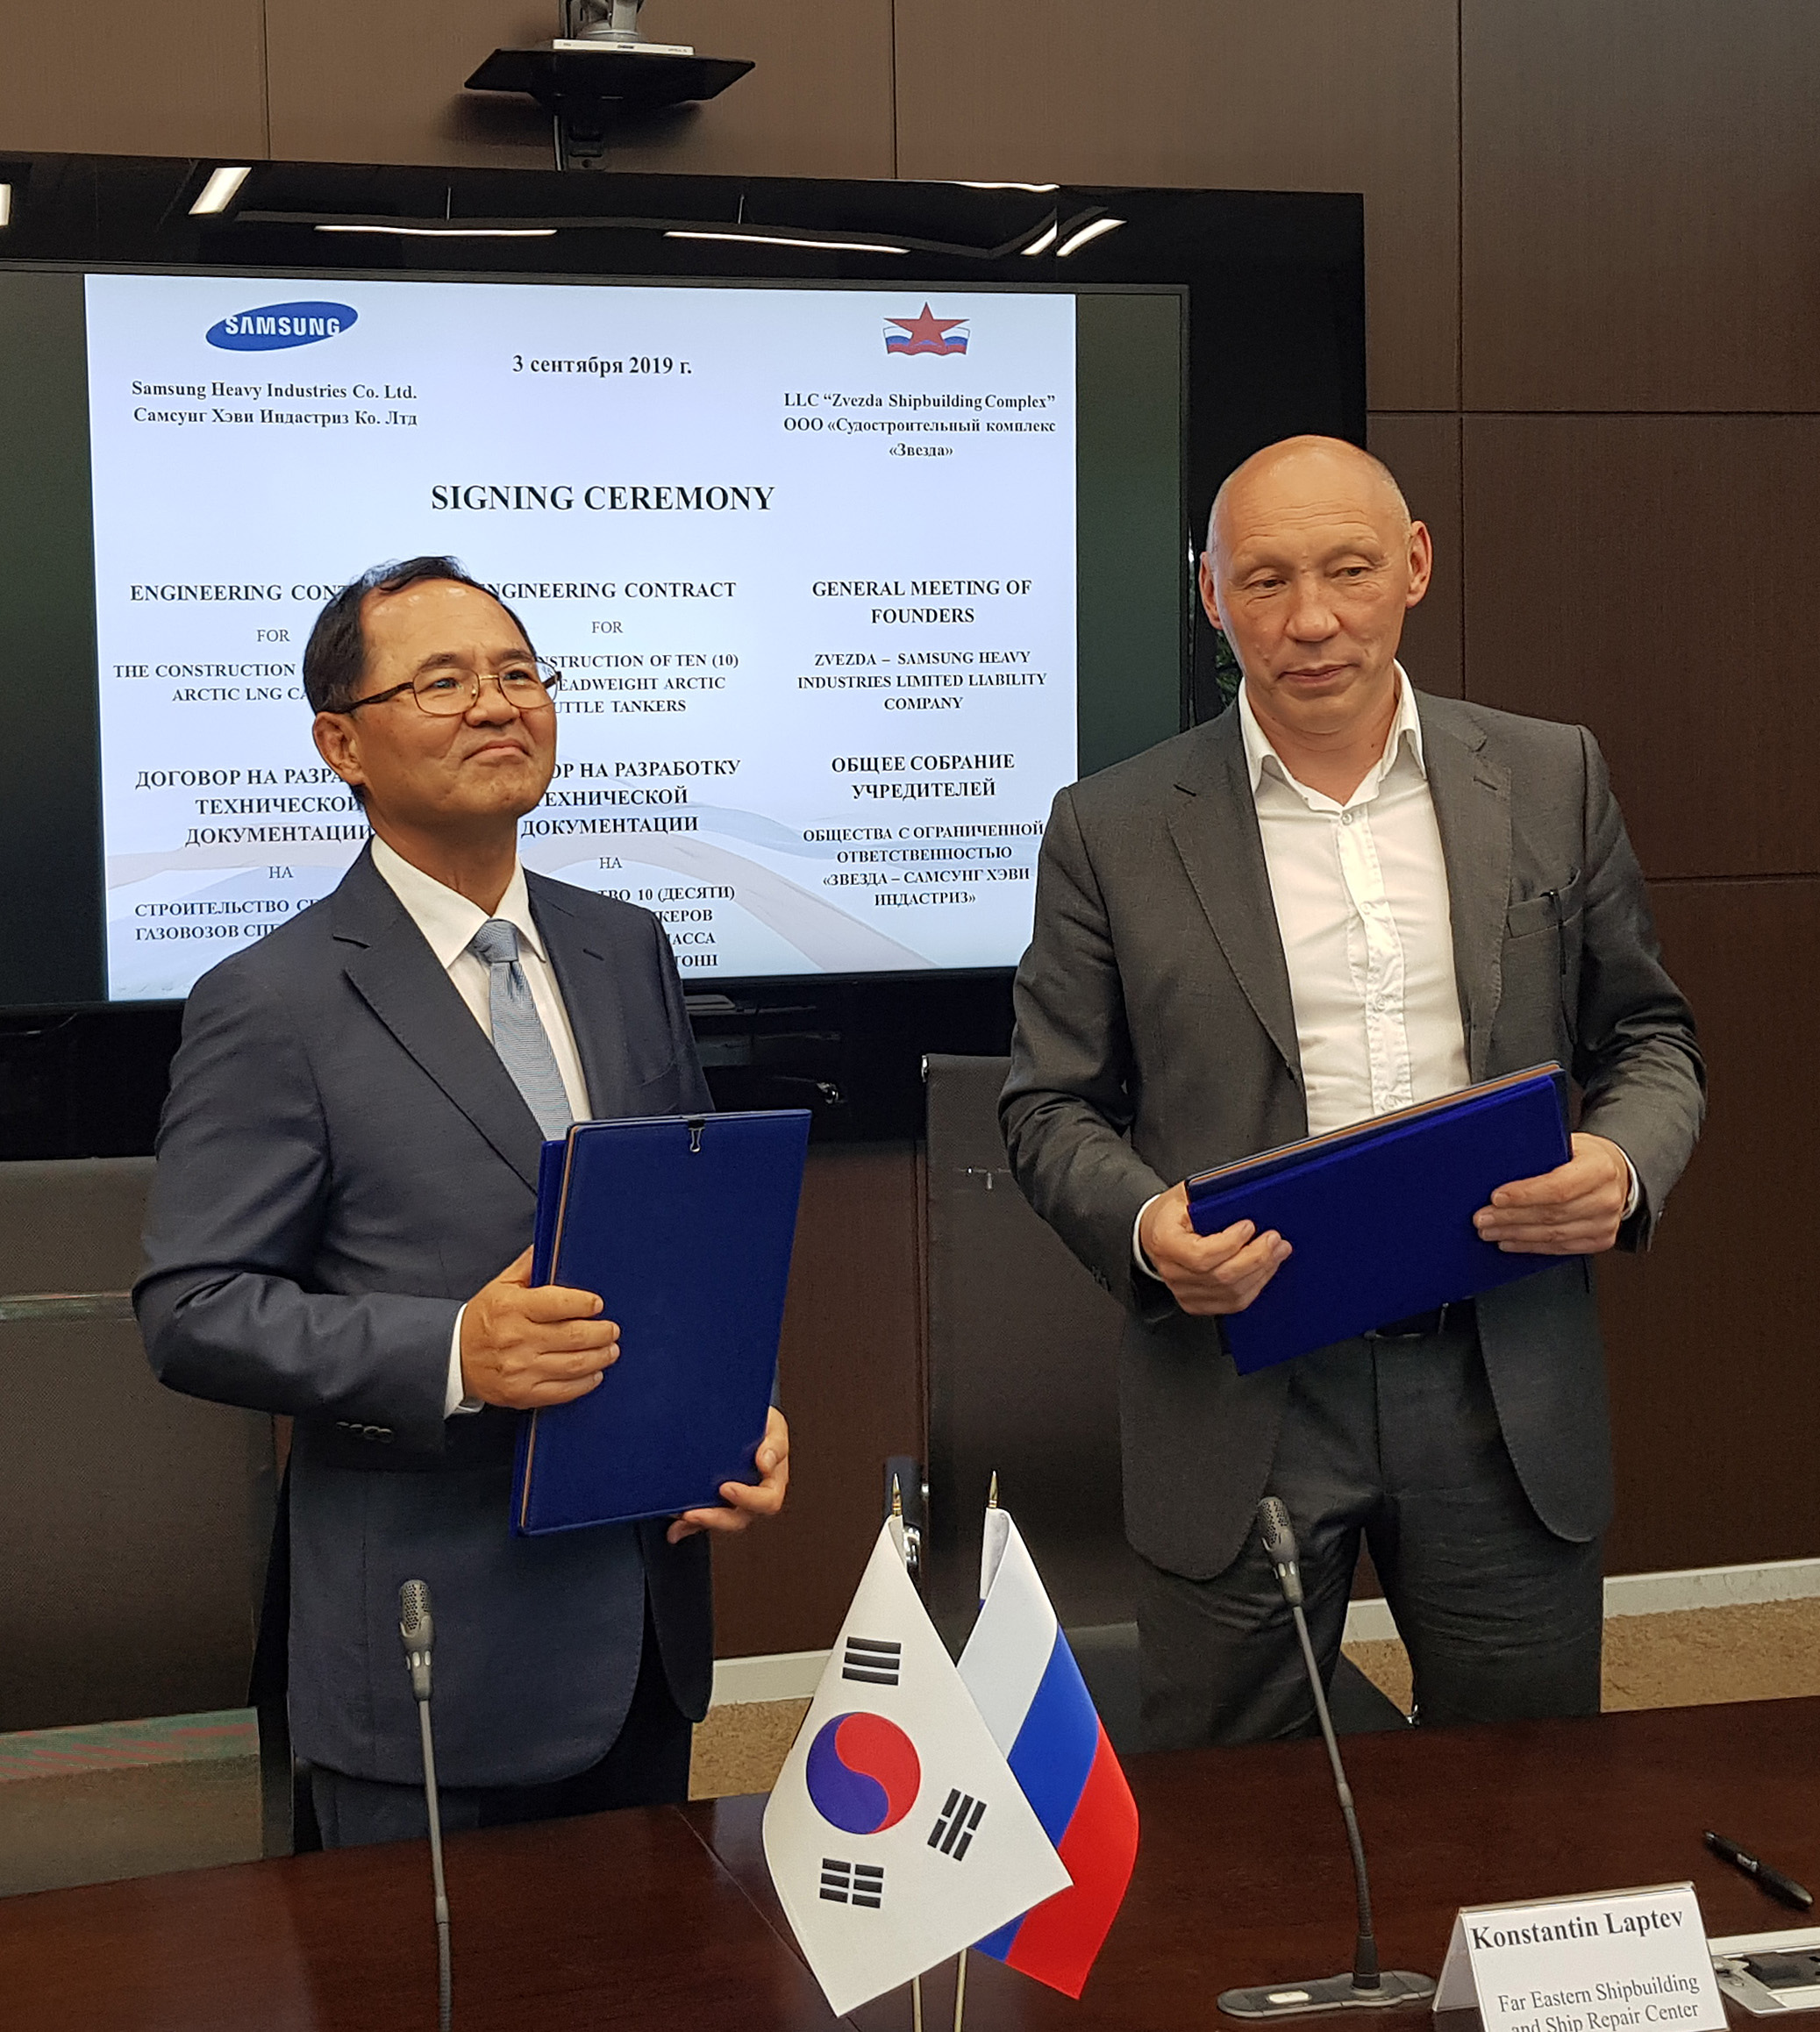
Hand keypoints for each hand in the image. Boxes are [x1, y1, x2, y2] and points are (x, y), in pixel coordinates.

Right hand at [458, 1247, 620, 1408]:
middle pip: (572, 1336)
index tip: (598, 1304)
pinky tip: (595, 1374)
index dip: (585, 1304)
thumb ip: (529, 1265)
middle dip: (601, 1332)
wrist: (454, 1359)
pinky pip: (562, 1391)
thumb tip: (551, 1241)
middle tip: (613, 1329)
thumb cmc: (483, 1320)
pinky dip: (585, 1383)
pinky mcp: (522, 1393)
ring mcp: (520, 1369)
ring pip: (573, 1364)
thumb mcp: (501, 1285)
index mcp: (513, 1307)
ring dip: (600, 1357)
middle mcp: (517, 1338)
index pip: (559, 1304)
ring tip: (611, 1350)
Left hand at [667, 1407, 789, 1543]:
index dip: (748, 1499)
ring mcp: (733, 1503)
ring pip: (719, 1523)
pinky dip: (687, 1527)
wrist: (744, 1420)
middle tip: (693, 1511)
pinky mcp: (714, 1504)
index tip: (726, 1487)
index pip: (767, 1501)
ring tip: (681, 1516)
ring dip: (700, 1523)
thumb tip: (765, 1463)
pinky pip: (702, 1522)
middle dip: (716, 1518)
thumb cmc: (763, 1426)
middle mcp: (753, 1499)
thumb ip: (774, 1444)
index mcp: (772, 1484)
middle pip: (739, 1519)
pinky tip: (674, 1528)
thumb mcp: (774, 1428)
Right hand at [1138, 1184, 1291, 1317]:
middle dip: (1256, 1258)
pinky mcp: (1195, 1303)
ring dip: (1261, 1272)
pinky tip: (1265, 1269)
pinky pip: (1232, 1304)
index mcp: (1164, 1242)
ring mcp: (1183, 1291)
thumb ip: (1210, 1196)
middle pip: (1221, 1276)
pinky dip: (1255, 1287)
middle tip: (1275, 1240)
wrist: (1153, 1232)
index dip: (1230, 1244)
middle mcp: (1171, 1271)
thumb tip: (1248, 1194)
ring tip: (1278, 1252)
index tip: (1250, 1226)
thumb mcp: (1185, 1194)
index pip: (1200, 1255)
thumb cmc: (1172, 1212)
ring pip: (1231, 1293)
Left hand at [1474, 1132, 1631, 1255]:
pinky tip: (1511, 1241)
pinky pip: (1560, 1248)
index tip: (1496, 1197)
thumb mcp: (1569, 1142)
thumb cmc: (1586, 1156)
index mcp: (1600, 1168)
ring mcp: (1605, 1223)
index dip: (1525, 1194)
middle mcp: (1607, 1198)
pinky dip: (1531, 1246)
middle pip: (1552, 1214)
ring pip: (1553, 1235)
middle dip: (1511, 1217)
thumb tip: (1499, 1162)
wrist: (1617, 1174)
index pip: (1559, 1186)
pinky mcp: (1600, 1240)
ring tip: (1490, 1231)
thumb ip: (1543, 1151)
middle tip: (1483, 1217)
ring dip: (1516, 1234)